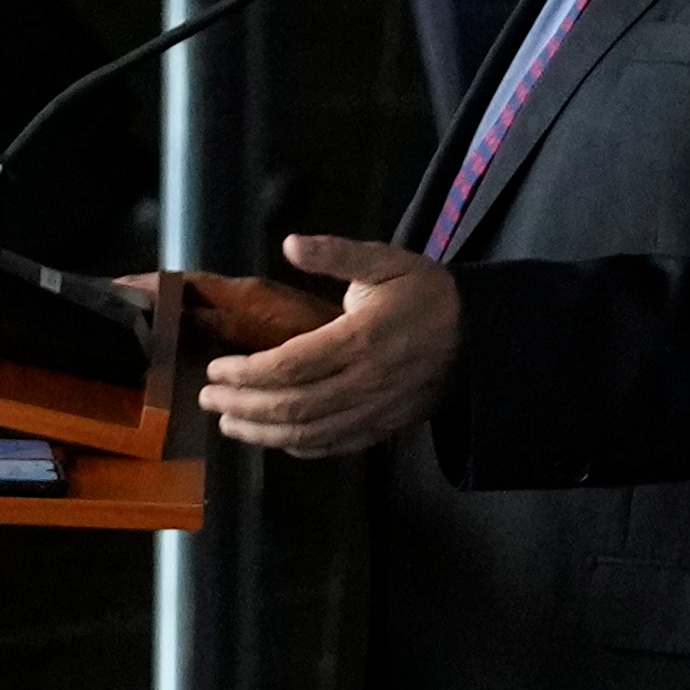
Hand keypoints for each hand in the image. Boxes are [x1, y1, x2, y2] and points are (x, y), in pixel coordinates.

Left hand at [198, 233, 461, 455]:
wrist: (483, 336)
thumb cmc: (427, 294)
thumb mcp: (386, 260)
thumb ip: (337, 253)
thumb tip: (291, 243)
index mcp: (361, 339)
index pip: (290, 365)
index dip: (246, 373)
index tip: (215, 370)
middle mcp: (366, 381)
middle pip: (292, 405)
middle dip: (242, 406)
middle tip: (206, 399)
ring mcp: (376, 409)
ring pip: (309, 433)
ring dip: (262, 433)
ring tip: (228, 423)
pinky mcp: (385, 426)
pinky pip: (336, 445)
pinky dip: (299, 446)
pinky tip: (274, 439)